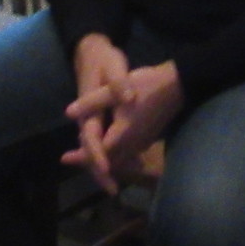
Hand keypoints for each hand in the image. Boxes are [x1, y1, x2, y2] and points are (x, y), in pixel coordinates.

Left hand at [65, 55, 182, 193]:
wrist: (179, 84)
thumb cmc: (147, 84)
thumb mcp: (116, 87)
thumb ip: (93, 102)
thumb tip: (69, 113)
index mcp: (123, 133)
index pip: (99, 151)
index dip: (83, 156)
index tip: (65, 158)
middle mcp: (133, 143)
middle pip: (108, 160)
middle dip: (89, 161)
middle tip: (69, 159)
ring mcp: (142, 142)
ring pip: (118, 158)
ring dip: (102, 158)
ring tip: (84, 155)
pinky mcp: (148, 138)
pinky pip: (127, 153)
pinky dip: (114, 153)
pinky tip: (107, 146)